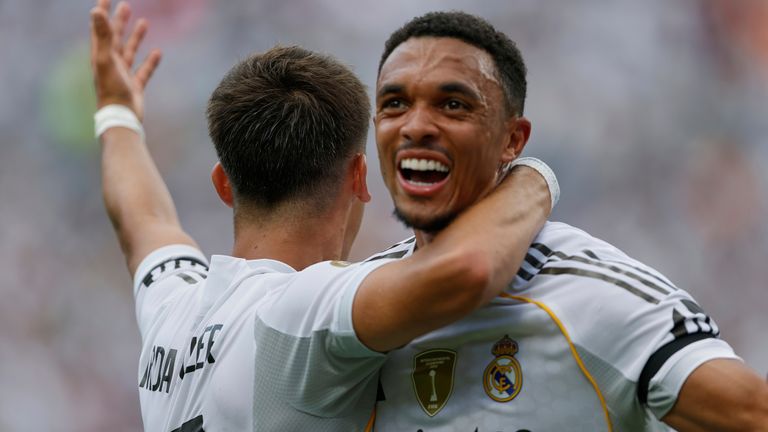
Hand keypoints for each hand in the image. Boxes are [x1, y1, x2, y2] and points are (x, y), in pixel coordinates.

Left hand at [90, 0, 160, 120]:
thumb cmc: (111, 89)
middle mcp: (110, 62)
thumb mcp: (105, 58)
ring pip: (130, 50)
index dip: (103, 11)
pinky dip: (151, 61)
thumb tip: (96, 10)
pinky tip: (158, 52)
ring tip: (144, 22)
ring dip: (136, 37)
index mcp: (100, 54)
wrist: (121, 117)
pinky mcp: (134, 85)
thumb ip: (103, 35)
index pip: (100, 28)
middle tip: (126, 4)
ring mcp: (123, 74)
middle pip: (115, 37)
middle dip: (120, 20)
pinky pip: (144, 69)